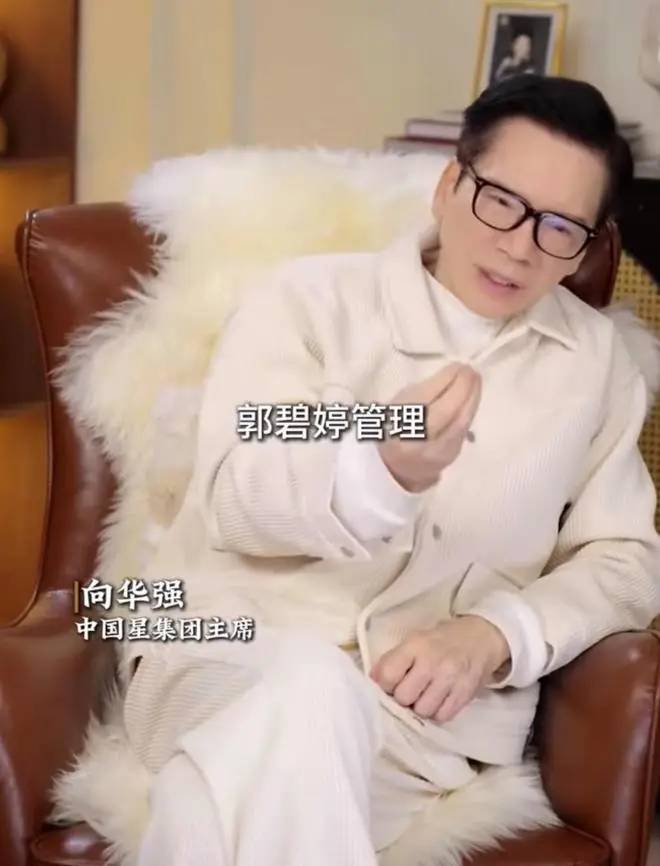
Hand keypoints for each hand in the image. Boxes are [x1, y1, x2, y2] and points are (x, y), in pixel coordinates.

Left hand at [368, 616, 509, 722]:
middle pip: (404, 697)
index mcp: (415, 645)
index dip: (384, 684)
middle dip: (402, 698)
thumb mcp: (415, 640)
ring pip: (422, 710)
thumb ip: (393, 660)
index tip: (389, 684)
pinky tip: (439, 699)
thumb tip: (372, 681)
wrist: (481, 638)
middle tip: (409, 690)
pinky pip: (443, 716)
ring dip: (420, 707)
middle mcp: (432, 662)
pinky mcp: (465, 693)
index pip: (388, 675)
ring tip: (424, 695)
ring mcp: (451, 679)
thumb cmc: (441, 640)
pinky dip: (438, 712)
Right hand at [378, 363, 480, 492]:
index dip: (445, 380)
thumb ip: (425, 390)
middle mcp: (415, 441)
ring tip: (476, 380)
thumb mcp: (401, 404)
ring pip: (459, 422)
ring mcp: (435, 452)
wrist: (400, 464)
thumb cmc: (397, 426)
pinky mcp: (451, 456)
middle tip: (471, 370)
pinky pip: (463, 430)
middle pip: (444, 412)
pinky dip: (470, 410)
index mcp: (396, 424)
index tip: (458, 364)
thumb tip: (454, 373)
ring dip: (472, 398)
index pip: (424, 399)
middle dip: (462, 388)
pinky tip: (473, 398)